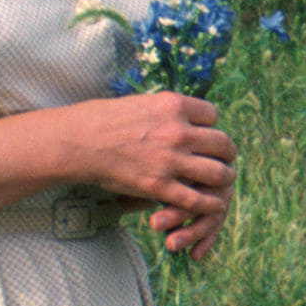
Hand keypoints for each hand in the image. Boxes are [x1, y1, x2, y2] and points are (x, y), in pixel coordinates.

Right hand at [62, 91, 236, 257]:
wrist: (78, 142)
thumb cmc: (105, 120)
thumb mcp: (144, 103)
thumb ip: (169, 111)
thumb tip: (188, 119)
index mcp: (174, 105)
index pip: (212, 115)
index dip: (211, 126)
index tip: (206, 133)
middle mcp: (178, 131)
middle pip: (222, 143)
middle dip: (226, 152)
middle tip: (226, 158)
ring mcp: (170, 160)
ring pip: (217, 172)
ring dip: (225, 176)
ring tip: (225, 179)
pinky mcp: (159, 186)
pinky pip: (196, 199)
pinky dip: (210, 203)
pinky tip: (214, 203)